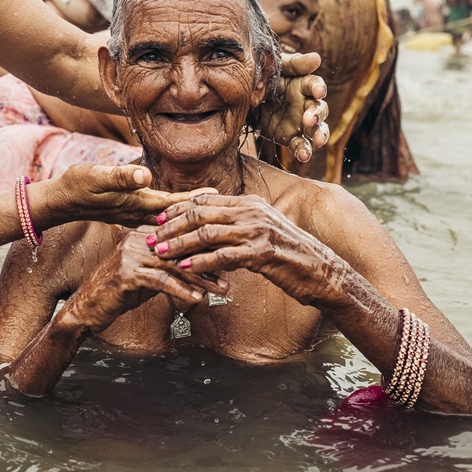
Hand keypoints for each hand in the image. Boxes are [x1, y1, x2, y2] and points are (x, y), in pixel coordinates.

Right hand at [36, 163, 216, 227]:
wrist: (60, 202)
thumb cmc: (78, 184)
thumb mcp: (97, 176)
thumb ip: (121, 177)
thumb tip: (144, 176)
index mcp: (137, 203)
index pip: (173, 203)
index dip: (195, 201)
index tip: (219, 200)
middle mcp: (139, 215)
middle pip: (176, 221)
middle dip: (198, 222)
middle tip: (224, 222)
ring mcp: (134, 221)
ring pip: (168, 231)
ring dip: (188, 235)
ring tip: (211, 240)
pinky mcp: (129, 222)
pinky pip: (156, 234)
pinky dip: (172, 237)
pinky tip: (181, 237)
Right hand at [61, 228, 226, 334]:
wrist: (87, 307)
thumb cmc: (119, 292)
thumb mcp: (148, 275)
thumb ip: (169, 267)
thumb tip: (200, 268)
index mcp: (143, 234)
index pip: (180, 235)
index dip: (205, 244)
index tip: (229, 252)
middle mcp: (137, 239)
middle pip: (181, 248)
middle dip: (208, 261)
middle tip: (232, 273)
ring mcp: (131, 254)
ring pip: (174, 265)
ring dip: (201, 279)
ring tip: (221, 288)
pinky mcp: (126, 273)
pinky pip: (160, 281)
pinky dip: (181, 290)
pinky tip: (197, 299)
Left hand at [149, 193, 346, 306]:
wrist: (321, 271)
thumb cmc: (288, 256)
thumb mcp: (261, 233)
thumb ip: (237, 227)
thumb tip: (209, 231)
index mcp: (249, 203)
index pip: (205, 200)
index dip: (178, 209)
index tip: (157, 218)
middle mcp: (252, 211)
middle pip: (201, 213)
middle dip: (171, 226)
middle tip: (150, 236)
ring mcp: (258, 230)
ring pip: (208, 233)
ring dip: (179, 244)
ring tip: (159, 253)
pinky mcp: (262, 252)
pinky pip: (224, 256)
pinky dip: (202, 262)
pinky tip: (185, 268)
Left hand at [258, 52, 330, 161]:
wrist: (242, 98)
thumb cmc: (262, 77)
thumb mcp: (274, 67)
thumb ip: (294, 64)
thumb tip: (317, 58)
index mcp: (302, 84)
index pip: (315, 85)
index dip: (318, 88)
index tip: (318, 92)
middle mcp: (305, 103)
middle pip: (319, 109)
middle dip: (318, 115)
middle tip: (310, 120)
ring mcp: (300, 122)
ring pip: (316, 129)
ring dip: (319, 134)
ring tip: (318, 141)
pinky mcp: (290, 137)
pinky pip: (300, 145)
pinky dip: (304, 151)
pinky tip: (304, 156)